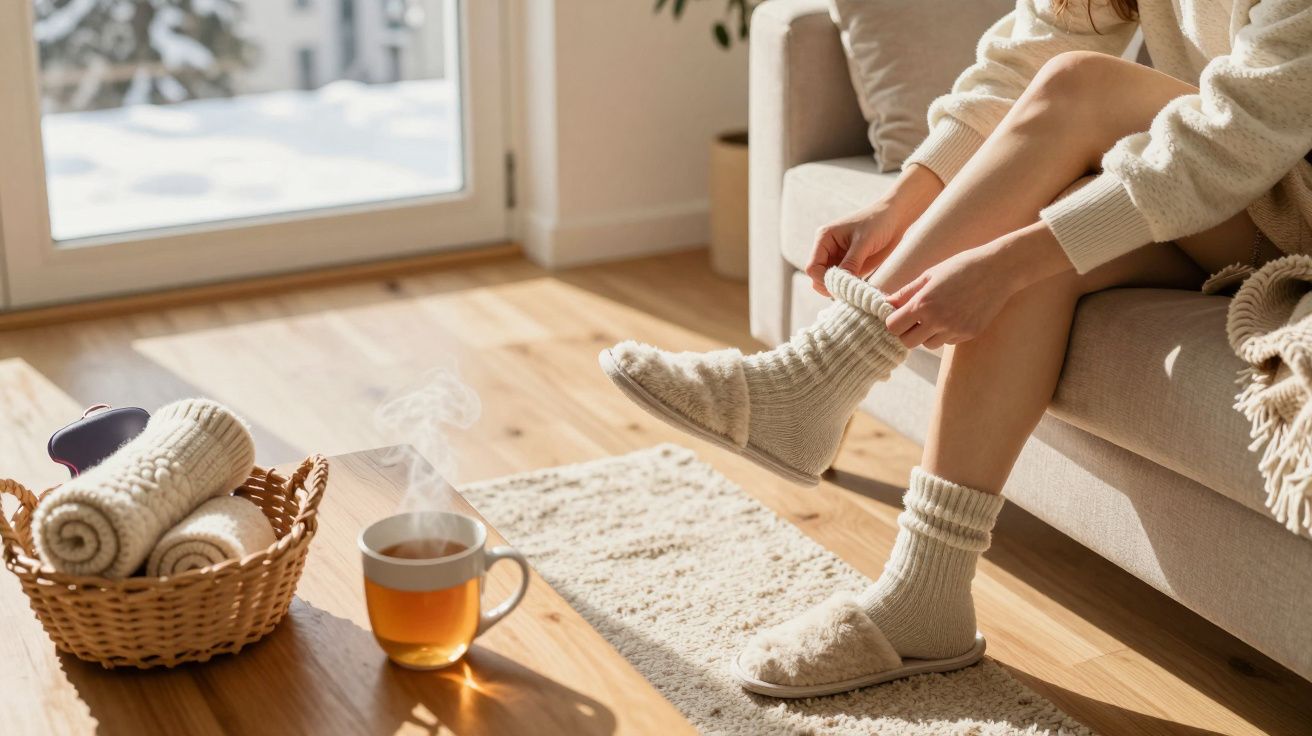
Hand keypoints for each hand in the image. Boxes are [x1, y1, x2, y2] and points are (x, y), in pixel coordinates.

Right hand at [805, 164, 941, 296]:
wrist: (895, 218)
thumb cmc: (878, 223)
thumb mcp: (864, 242)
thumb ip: (851, 263)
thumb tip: (840, 284)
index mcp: (824, 239)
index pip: (812, 267)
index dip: (823, 280)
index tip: (841, 285)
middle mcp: (827, 250)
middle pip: (817, 278)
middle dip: (830, 286)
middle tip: (850, 290)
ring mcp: (838, 259)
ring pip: (829, 282)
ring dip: (840, 289)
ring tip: (857, 288)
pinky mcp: (850, 266)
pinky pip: (843, 283)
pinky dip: (849, 288)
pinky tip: (861, 287)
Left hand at [884, 246, 1018, 349]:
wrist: (999, 270)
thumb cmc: (961, 267)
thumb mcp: (930, 275)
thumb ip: (906, 292)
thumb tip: (886, 303)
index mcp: (923, 303)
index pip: (893, 327)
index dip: (893, 321)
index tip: (898, 314)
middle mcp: (938, 320)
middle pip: (908, 342)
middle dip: (907, 332)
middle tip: (914, 319)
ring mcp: (955, 330)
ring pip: (928, 344)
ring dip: (927, 334)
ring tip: (937, 314)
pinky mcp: (969, 334)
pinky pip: (947, 341)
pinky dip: (946, 333)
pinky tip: (955, 315)